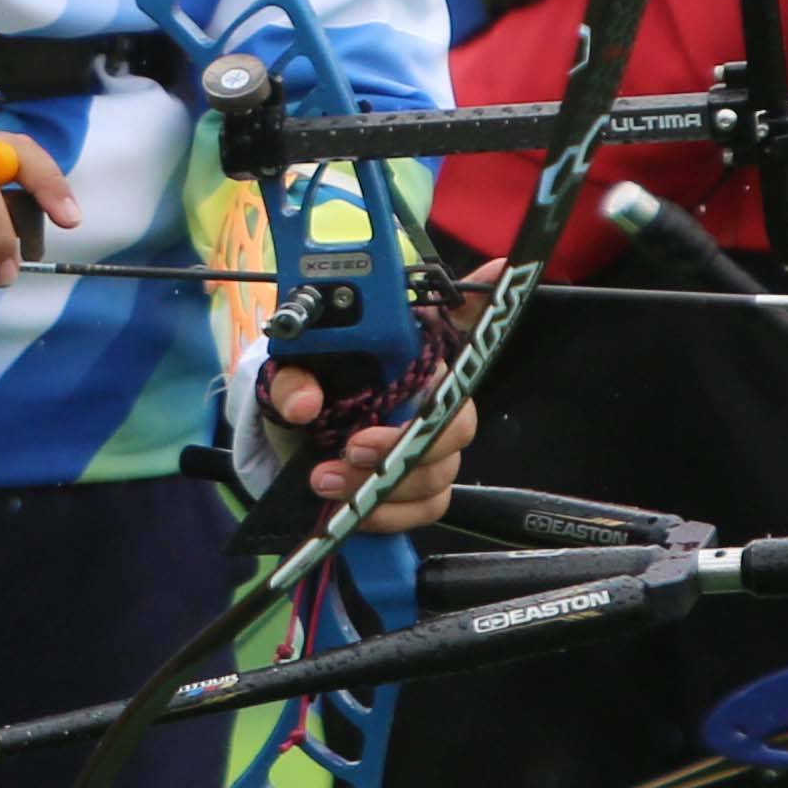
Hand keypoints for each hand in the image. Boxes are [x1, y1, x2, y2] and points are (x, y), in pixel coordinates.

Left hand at [259, 270, 492, 530]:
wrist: (288, 443)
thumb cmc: (306, 389)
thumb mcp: (288, 377)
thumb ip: (292, 381)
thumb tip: (306, 403)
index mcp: (407, 352)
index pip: (458, 319)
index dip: (480, 304)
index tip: (499, 272)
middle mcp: (432, 395)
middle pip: (460, 419)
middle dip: (411, 440)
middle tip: (354, 445)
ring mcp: (433, 445)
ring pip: (440, 471)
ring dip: (385, 483)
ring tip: (328, 480)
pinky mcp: (422, 488)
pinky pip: (427, 508)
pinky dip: (388, 515)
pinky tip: (351, 511)